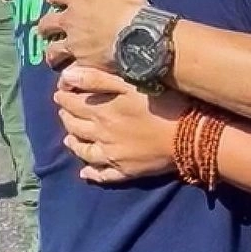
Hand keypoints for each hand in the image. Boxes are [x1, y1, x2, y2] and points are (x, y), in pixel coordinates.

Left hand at [38, 0, 147, 70]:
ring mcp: (75, 44)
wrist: (136, 30)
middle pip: (48, 24)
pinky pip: (72, 73)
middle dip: (46, 26)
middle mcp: (69, 21)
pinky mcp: (85, 63)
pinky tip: (69, 80)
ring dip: (52, 53)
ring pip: (54, 50)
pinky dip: (68, 77)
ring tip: (53, 57)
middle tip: (47, 29)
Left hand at [55, 66, 186, 183]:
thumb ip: (98, 78)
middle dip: (66, 117)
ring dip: (73, 143)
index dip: (63, 95)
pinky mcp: (125, 170)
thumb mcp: (133, 83)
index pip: (71, 102)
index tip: (60, 90)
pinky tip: (86, 172)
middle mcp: (100, 135)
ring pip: (83, 151)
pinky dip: (91, 173)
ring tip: (69, 138)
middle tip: (64, 111)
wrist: (189, 137)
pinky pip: (103, 175)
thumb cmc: (165, 104)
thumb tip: (66, 76)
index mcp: (101, 112)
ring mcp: (112, 156)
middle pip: (74, 126)